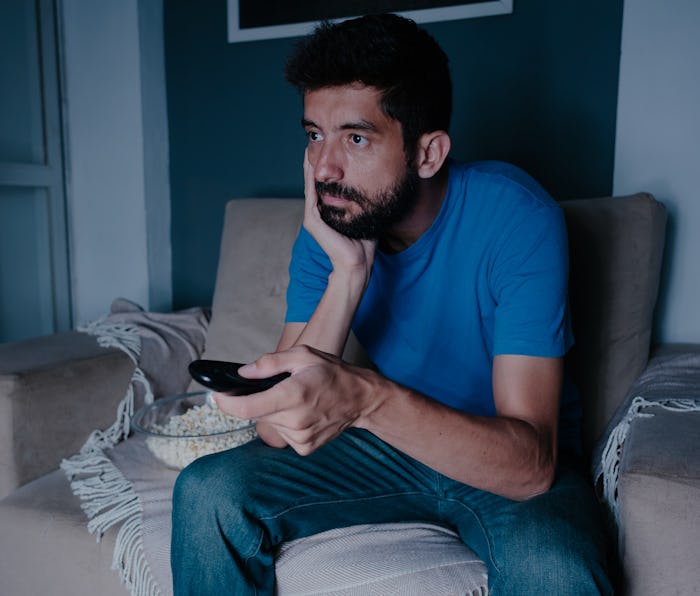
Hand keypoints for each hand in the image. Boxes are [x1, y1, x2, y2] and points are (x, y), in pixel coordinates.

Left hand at [213, 346, 381, 454]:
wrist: (361, 399)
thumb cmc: (332, 373)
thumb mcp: (303, 355)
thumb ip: (270, 362)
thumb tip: (242, 372)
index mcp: (294, 394)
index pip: (248, 407)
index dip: (226, 403)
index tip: (215, 396)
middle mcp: (296, 420)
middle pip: (257, 414)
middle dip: (258, 400)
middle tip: (278, 387)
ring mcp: (300, 437)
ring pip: (269, 424)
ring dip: (273, 411)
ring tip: (296, 399)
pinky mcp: (304, 447)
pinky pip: (282, 435)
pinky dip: (285, 423)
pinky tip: (301, 413)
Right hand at [303, 149, 375, 279]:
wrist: (358, 263)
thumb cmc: (364, 244)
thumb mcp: (364, 215)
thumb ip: (364, 202)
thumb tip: (376, 186)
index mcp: (328, 212)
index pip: (325, 185)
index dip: (326, 168)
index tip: (329, 149)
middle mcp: (317, 212)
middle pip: (315, 181)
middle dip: (316, 162)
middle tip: (316, 141)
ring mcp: (313, 217)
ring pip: (311, 185)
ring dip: (310, 166)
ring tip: (310, 147)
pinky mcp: (312, 221)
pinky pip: (311, 194)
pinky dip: (310, 178)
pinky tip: (311, 164)